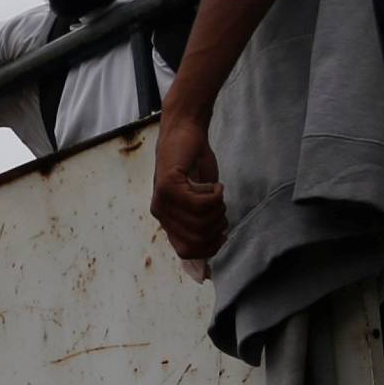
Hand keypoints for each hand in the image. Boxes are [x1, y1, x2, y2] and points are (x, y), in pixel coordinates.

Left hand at [150, 108, 227, 263]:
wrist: (185, 132)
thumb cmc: (195, 165)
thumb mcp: (199, 199)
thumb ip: (201, 222)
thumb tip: (213, 246)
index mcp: (167, 220)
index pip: (187, 251)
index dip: (209, 248)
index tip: (222, 235)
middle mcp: (161, 214)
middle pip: (197, 239)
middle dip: (217, 226)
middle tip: (221, 207)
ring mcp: (162, 201)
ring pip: (200, 222)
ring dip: (218, 209)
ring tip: (218, 194)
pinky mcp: (168, 187)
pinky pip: (199, 205)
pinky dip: (215, 196)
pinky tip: (216, 185)